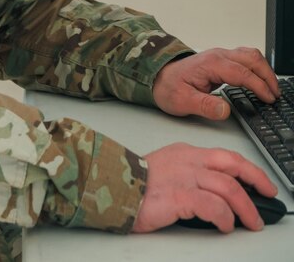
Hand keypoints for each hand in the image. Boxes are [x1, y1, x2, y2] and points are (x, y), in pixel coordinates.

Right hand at [133, 143, 277, 232]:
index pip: (225, 156)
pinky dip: (225, 217)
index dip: (248, 169)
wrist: (111, 186)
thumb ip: (190, 174)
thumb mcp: (167, 170)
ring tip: (249, 222)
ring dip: (245, 207)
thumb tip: (217, 194)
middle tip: (267, 197)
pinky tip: (225, 225)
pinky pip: (212, 206)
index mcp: (185, 153)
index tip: (260, 182)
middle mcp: (187, 161)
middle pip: (232, 165)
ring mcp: (183, 177)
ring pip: (228, 186)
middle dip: (256, 180)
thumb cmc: (135, 183)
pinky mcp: (179, 196)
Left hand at [153, 47, 279, 119]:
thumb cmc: (168, 87)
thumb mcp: (181, 101)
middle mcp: (217, 56)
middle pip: (251, 58)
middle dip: (267, 75)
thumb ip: (204, 105)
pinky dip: (257, 69)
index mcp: (210, 64)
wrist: (156, 76)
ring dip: (264, 70)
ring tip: (272, 89)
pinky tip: (260, 82)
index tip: (268, 98)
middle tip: (275, 94)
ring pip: (250, 55)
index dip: (258, 85)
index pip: (242, 72)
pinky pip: (245, 59)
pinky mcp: (221, 61)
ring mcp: (220, 56)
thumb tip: (224, 110)